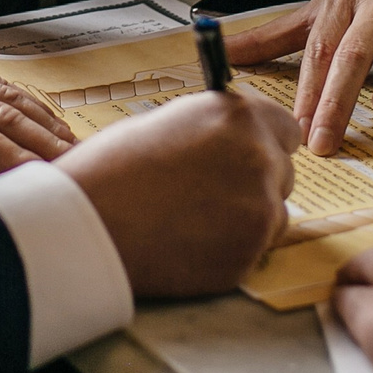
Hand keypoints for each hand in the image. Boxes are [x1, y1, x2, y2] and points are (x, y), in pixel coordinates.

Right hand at [56, 90, 300, 296]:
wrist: (86, 225)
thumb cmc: (111, 169)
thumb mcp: (166, 125)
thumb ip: (213, 131)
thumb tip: (230, 142)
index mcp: (238, 117)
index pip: (286, 129)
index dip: (265, 143)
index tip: (246, 156)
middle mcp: (259, 158)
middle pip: (284, 173)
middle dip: (256, 183)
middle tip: (210, 195)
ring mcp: (259, 211)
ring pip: (273, 216)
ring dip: (246, 220)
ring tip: (193, 222)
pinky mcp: (248, 255)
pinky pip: (252, 251)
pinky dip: (228, 251)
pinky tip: (187, 244)